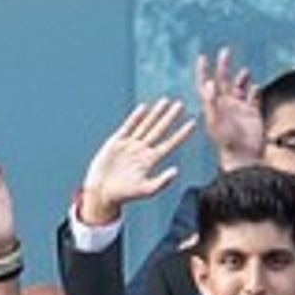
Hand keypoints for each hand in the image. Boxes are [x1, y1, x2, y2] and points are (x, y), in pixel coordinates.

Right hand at [78, 99, 197, 222]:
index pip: (169, 144)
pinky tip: (144, 108)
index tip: (193, 123)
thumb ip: (161, 182)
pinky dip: (135, 117)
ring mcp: (130, 144)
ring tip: (165, 101)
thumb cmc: (124, 194)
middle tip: (181, 104)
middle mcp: (142, 150)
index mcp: (151, 160)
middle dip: (170, 117)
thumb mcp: (145, 190)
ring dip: (155, 113)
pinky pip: (128, 126)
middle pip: (159, 130)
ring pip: (146, 125)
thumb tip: (176, 171)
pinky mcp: (116, 142)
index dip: (181, 134)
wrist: (102, 192)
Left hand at [194, 49, 262, 168]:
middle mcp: (226, 105)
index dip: (203, 71)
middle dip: (223, 66)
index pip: (206, 85)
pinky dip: (255, 91)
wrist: (244, 158)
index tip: (202, 57)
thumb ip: (211, 103)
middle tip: (225, 51)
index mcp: (213, 106)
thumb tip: (209, 83)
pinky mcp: (253, 114)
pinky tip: (255, 88)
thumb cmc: (226, 143)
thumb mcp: (214, 122)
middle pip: (223, 81)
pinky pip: (255, 98)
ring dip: (242, 78)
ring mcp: (240, 109)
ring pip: (240, 87)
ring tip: (244, 73)